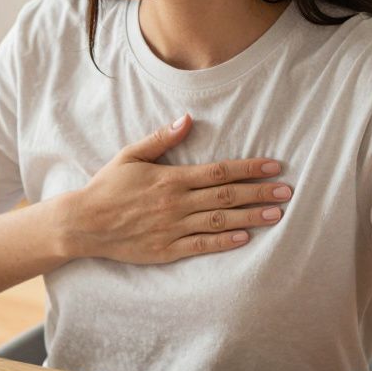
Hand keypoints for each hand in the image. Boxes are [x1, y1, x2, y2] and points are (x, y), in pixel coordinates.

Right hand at [59, 113, 291, 263]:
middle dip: (260, 192)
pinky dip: (224, 242)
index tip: (274, 166)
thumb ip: (161, 139)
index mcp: (171, 178)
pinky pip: (201, 245)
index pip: (219, 171)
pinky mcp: (166, 250)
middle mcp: (176, 203)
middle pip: (227, 196)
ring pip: (220, 220)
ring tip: (277, 214)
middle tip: (288, 191)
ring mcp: (172, 228)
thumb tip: (187, 120)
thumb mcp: (130, 156)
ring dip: (251, 217)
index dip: (249, 168)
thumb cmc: (106, 187)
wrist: (83, 223)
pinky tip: (245, 238)